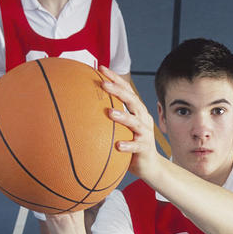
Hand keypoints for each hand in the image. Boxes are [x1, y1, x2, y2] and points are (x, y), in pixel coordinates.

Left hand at [99, 66, 161, 181]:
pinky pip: (136, 146)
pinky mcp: (144, 148)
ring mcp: (145, 133)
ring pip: (135, 122)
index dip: (116, 78)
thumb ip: (110, 117)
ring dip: (123, 117)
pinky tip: (118, 146)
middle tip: (103, 84)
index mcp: (137, 111)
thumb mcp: (121, 128)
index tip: (101, 68)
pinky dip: (128, 145)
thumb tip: (83, 107)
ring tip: (110, 113)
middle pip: (132, 100)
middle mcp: (142, 119)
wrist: (149, 166)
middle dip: (118, 91)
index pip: (127, 90)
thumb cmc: (130, 144)